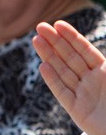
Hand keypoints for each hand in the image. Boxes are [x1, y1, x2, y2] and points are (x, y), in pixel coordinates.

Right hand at [34, 20, 105, 134]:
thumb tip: (102, 54)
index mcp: (105, 71)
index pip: (84, 50)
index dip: (71, 37)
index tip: (58, 24)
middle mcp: (92, 80)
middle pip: (70, 57)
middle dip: (55, 41)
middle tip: (40, 27)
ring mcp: (83, 94)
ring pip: (63, 71)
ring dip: (49, 55)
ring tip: (36, 40)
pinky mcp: (77, 110)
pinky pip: (62, 92)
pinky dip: (52, 80)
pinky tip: (43, 67)